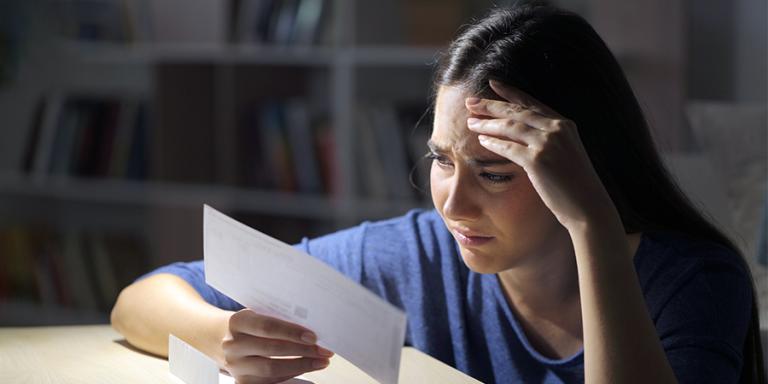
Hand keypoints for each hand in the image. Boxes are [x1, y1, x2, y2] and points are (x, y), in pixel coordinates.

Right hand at [222, 309, 333, 383]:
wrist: (217, 337)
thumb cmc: (247, 324)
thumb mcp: (256, 314)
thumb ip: (277, 318)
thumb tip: (311, 327)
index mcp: (237, 322)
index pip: (267, 327)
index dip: (291, 332)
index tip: (313, 336)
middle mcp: (233, 345)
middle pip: (272, 350)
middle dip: (303, 351)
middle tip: (323, 350)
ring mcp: (235, 366)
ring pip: (272, 370)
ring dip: (301, 366)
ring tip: (320, 361)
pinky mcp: (241, 381)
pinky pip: (270, 382)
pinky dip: (291, 376)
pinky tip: (307, 371)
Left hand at [465, 80, 616, 230]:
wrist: (588, 205)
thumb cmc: (575, 184)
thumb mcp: (566, 152)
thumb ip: (549, 139)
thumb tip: (522, 133)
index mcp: (564, 124)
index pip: (531, 103)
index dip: (510, 92)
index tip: (492, 84)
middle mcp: (557, 129)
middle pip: (516, 111)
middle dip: (491, 105)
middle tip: (471, 102)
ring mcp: (548, 143)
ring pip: (510, 127)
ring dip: (487, 123)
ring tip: (470, 122)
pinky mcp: (538, 160)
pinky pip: (508, 147)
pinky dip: (493, 142)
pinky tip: (481, 141)